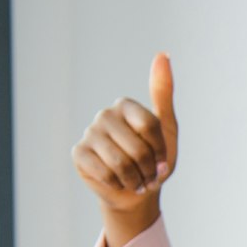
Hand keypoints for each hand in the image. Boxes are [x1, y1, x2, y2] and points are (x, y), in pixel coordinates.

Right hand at [71, 53, 178, 246]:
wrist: (137, 192)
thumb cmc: (154, 159)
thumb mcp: (167, 129)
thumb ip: (163, 93)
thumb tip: (163, 54)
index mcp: (126, 106)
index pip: (150, 125)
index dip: (161, 150)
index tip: (161, 158)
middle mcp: (105, 115)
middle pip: (138, 148)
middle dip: (149, 169)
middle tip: (148, 174)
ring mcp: (89, 133)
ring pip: (121, 163)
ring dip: (136, 179)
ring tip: (136, 179)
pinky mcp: (79, 153)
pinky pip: (105, 173)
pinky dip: (118, 183)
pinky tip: (118, 181)